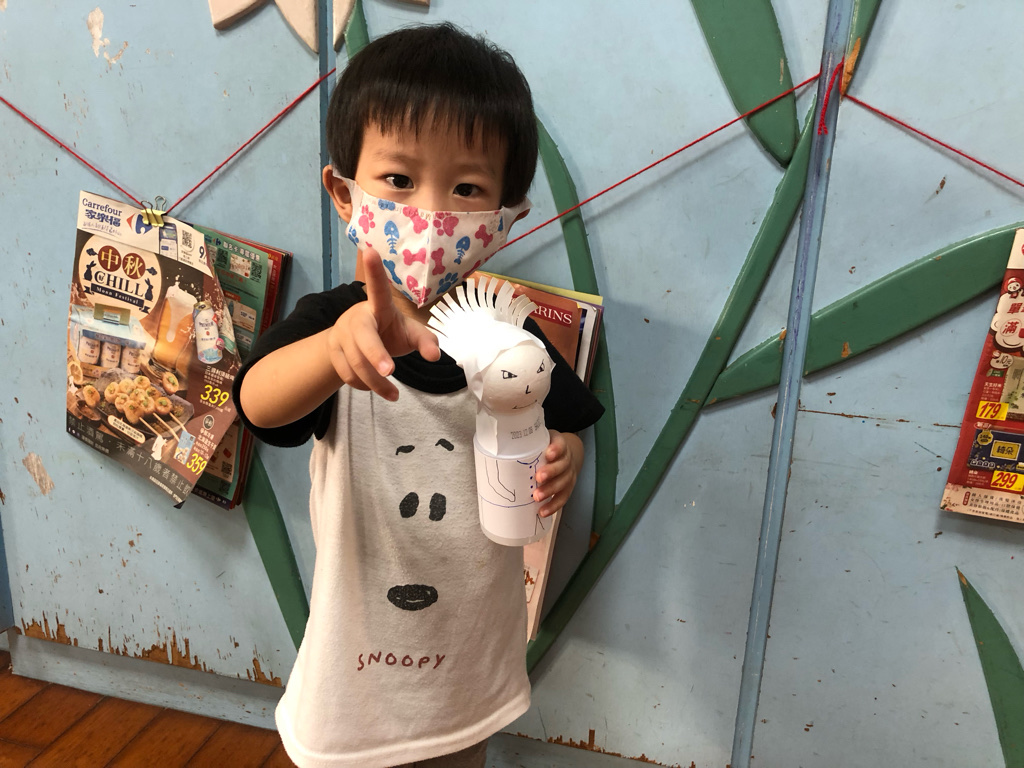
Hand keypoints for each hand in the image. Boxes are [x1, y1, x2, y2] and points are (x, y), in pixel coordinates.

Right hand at [325, 248, 439, 400]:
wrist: (357, 345)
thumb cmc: (390, 332)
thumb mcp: (410, 334)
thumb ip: (425, 341)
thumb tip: (435, 356)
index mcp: (379, 307)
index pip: (378, 288)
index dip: (374, 271)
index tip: (370, 250)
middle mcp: (357, 318)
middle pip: (363, 337)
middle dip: (375, 355)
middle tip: (390, 371)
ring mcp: (341, 334)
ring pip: (355, 362)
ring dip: (375, 382)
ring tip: (393, 395)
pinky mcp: (332, 352)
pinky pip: (346, 373)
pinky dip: (363, 385)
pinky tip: (376, 388)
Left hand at [533, 430, 583, 516]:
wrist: (564, 457)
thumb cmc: (546, 449)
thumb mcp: (539, 441)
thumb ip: (526, 443)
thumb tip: (499, 450)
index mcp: (559, 444)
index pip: (561, 444)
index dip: (556, 449)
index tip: (548, 454)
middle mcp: (566, 460)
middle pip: (562, 465)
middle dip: (551, 472)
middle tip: (538, 478)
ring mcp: (568, 475)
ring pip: (563, 483)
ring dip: (550, 491)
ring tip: (537, 497)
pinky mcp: (567, 488)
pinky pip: (562, 498)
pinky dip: (553, 505)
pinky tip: (543, 511)